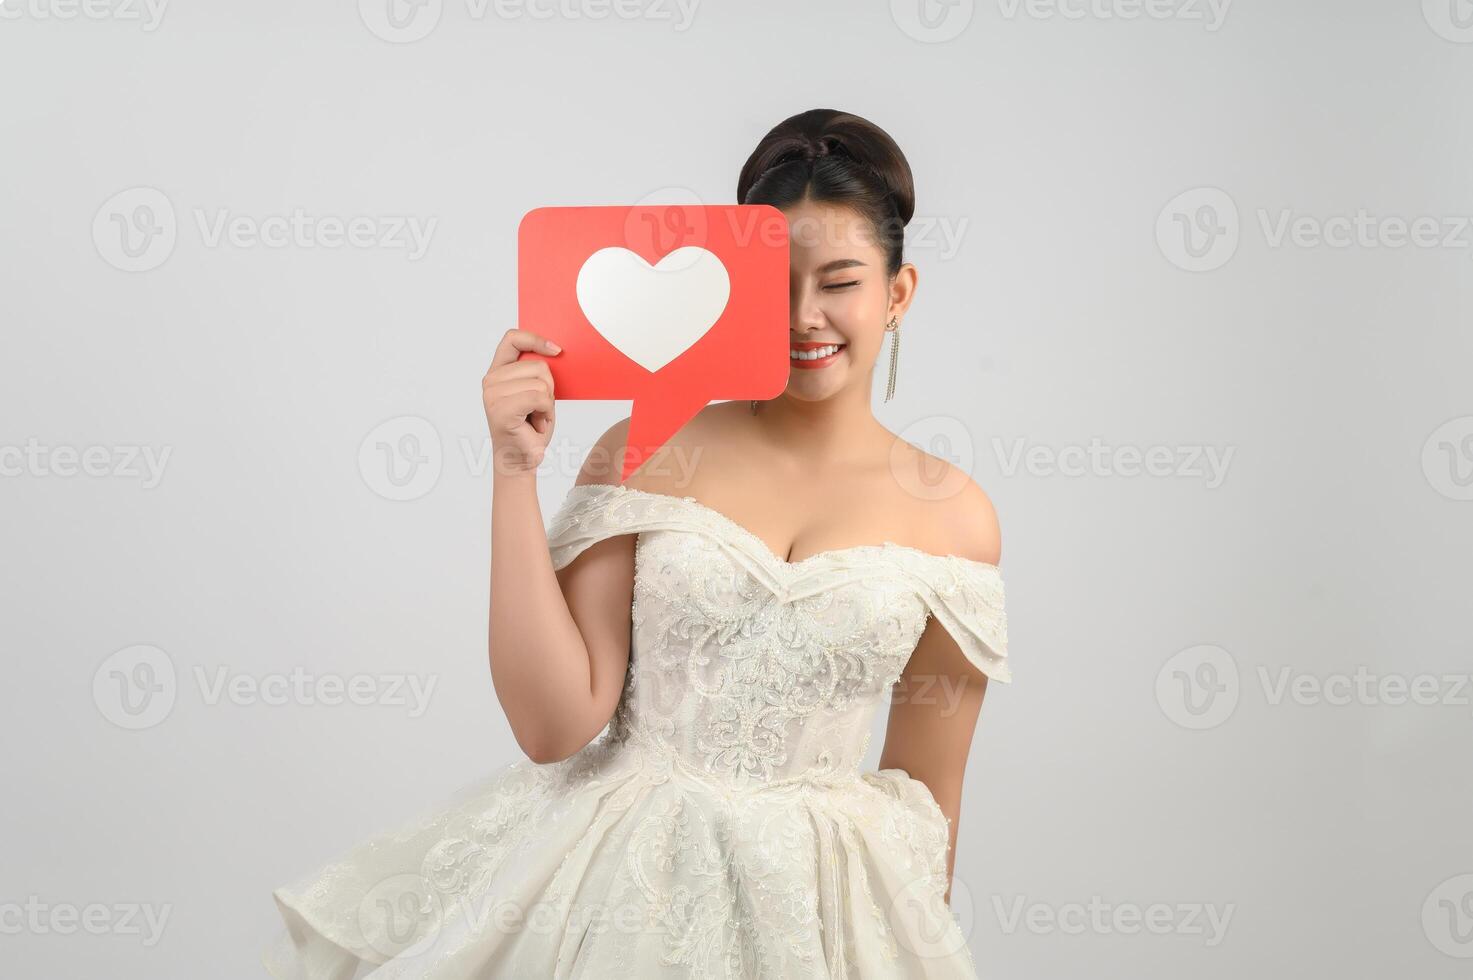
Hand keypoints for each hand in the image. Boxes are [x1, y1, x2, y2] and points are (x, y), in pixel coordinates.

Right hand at [482, 329, 560, 476]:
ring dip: (548, 404)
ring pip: (542, 383)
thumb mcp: (535, 391)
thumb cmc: (530, 427)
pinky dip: (546, 412)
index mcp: (497, 372)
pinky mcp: (502, 409)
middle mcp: (490, 381)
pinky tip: (537, 425)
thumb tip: (555, 350)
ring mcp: (493, 395)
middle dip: (549, 389)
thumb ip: (535, 371)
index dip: (536, 339)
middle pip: (539, 365)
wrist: (522, 459)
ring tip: (536, 418)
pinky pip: (540, 397)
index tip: (556, 350)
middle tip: (538, 409)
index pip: (513, 339)